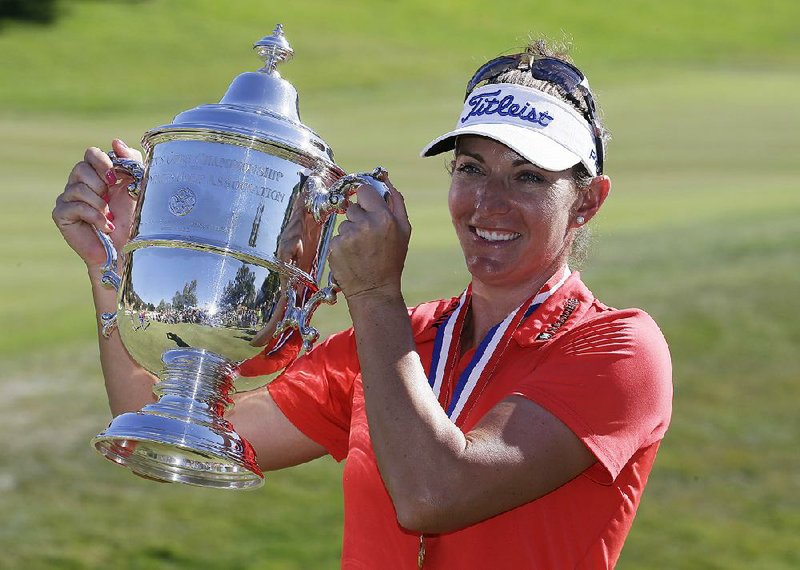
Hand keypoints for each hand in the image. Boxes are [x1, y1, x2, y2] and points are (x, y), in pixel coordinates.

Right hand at [52, 139, 141, 269]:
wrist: (126, 249)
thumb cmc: (132, 220)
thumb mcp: (137, 187)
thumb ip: (131, 163)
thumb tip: (115, 141)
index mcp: (97, 174)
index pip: (91, 153)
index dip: (102, 162)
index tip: (115, 178)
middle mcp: (79, 183)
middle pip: (81, 167)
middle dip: (100, 184)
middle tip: (110, 200)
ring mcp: (68, 198)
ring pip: (78, 187)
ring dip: (99, 203)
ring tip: (109, 216)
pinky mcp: (61, 214)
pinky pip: (75, 206)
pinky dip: (94, 216)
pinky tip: (104, 225)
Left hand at [328, 171, 411, 299]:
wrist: (375, 290)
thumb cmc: (391, 260)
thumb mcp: (404, 230)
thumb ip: (396, 201)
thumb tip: (385, 178)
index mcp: (384, 218)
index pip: (364, 190)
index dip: (365, 198)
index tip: (366, 206)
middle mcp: (365, 225)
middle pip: (352, 207)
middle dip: (358, 217)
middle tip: (367, 236)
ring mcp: (348, 236)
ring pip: (343, 223)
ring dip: (350, 232)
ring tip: (360, 249)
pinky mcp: (335, 247)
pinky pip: (336, 237)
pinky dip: (341, 245)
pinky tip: (351, 256)